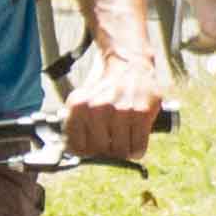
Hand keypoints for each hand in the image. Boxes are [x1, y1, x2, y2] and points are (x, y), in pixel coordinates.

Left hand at [63, 46, 162, 161]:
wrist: (128, 61)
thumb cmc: (104, 87)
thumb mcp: (81, 100)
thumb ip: (75, 125)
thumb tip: (74, 153)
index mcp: (78, 106)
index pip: (76, 147)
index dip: (85, 151)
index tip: (92, 146)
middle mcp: (98, 108)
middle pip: (100, 152)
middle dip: (106, 151)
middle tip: (111, 139)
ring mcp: (121, 111)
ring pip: (120, 152)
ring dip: (123, 151)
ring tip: (124, 137)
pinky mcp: (142, 112)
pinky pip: (138, 147)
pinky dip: (137, 150)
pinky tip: (135, 139)